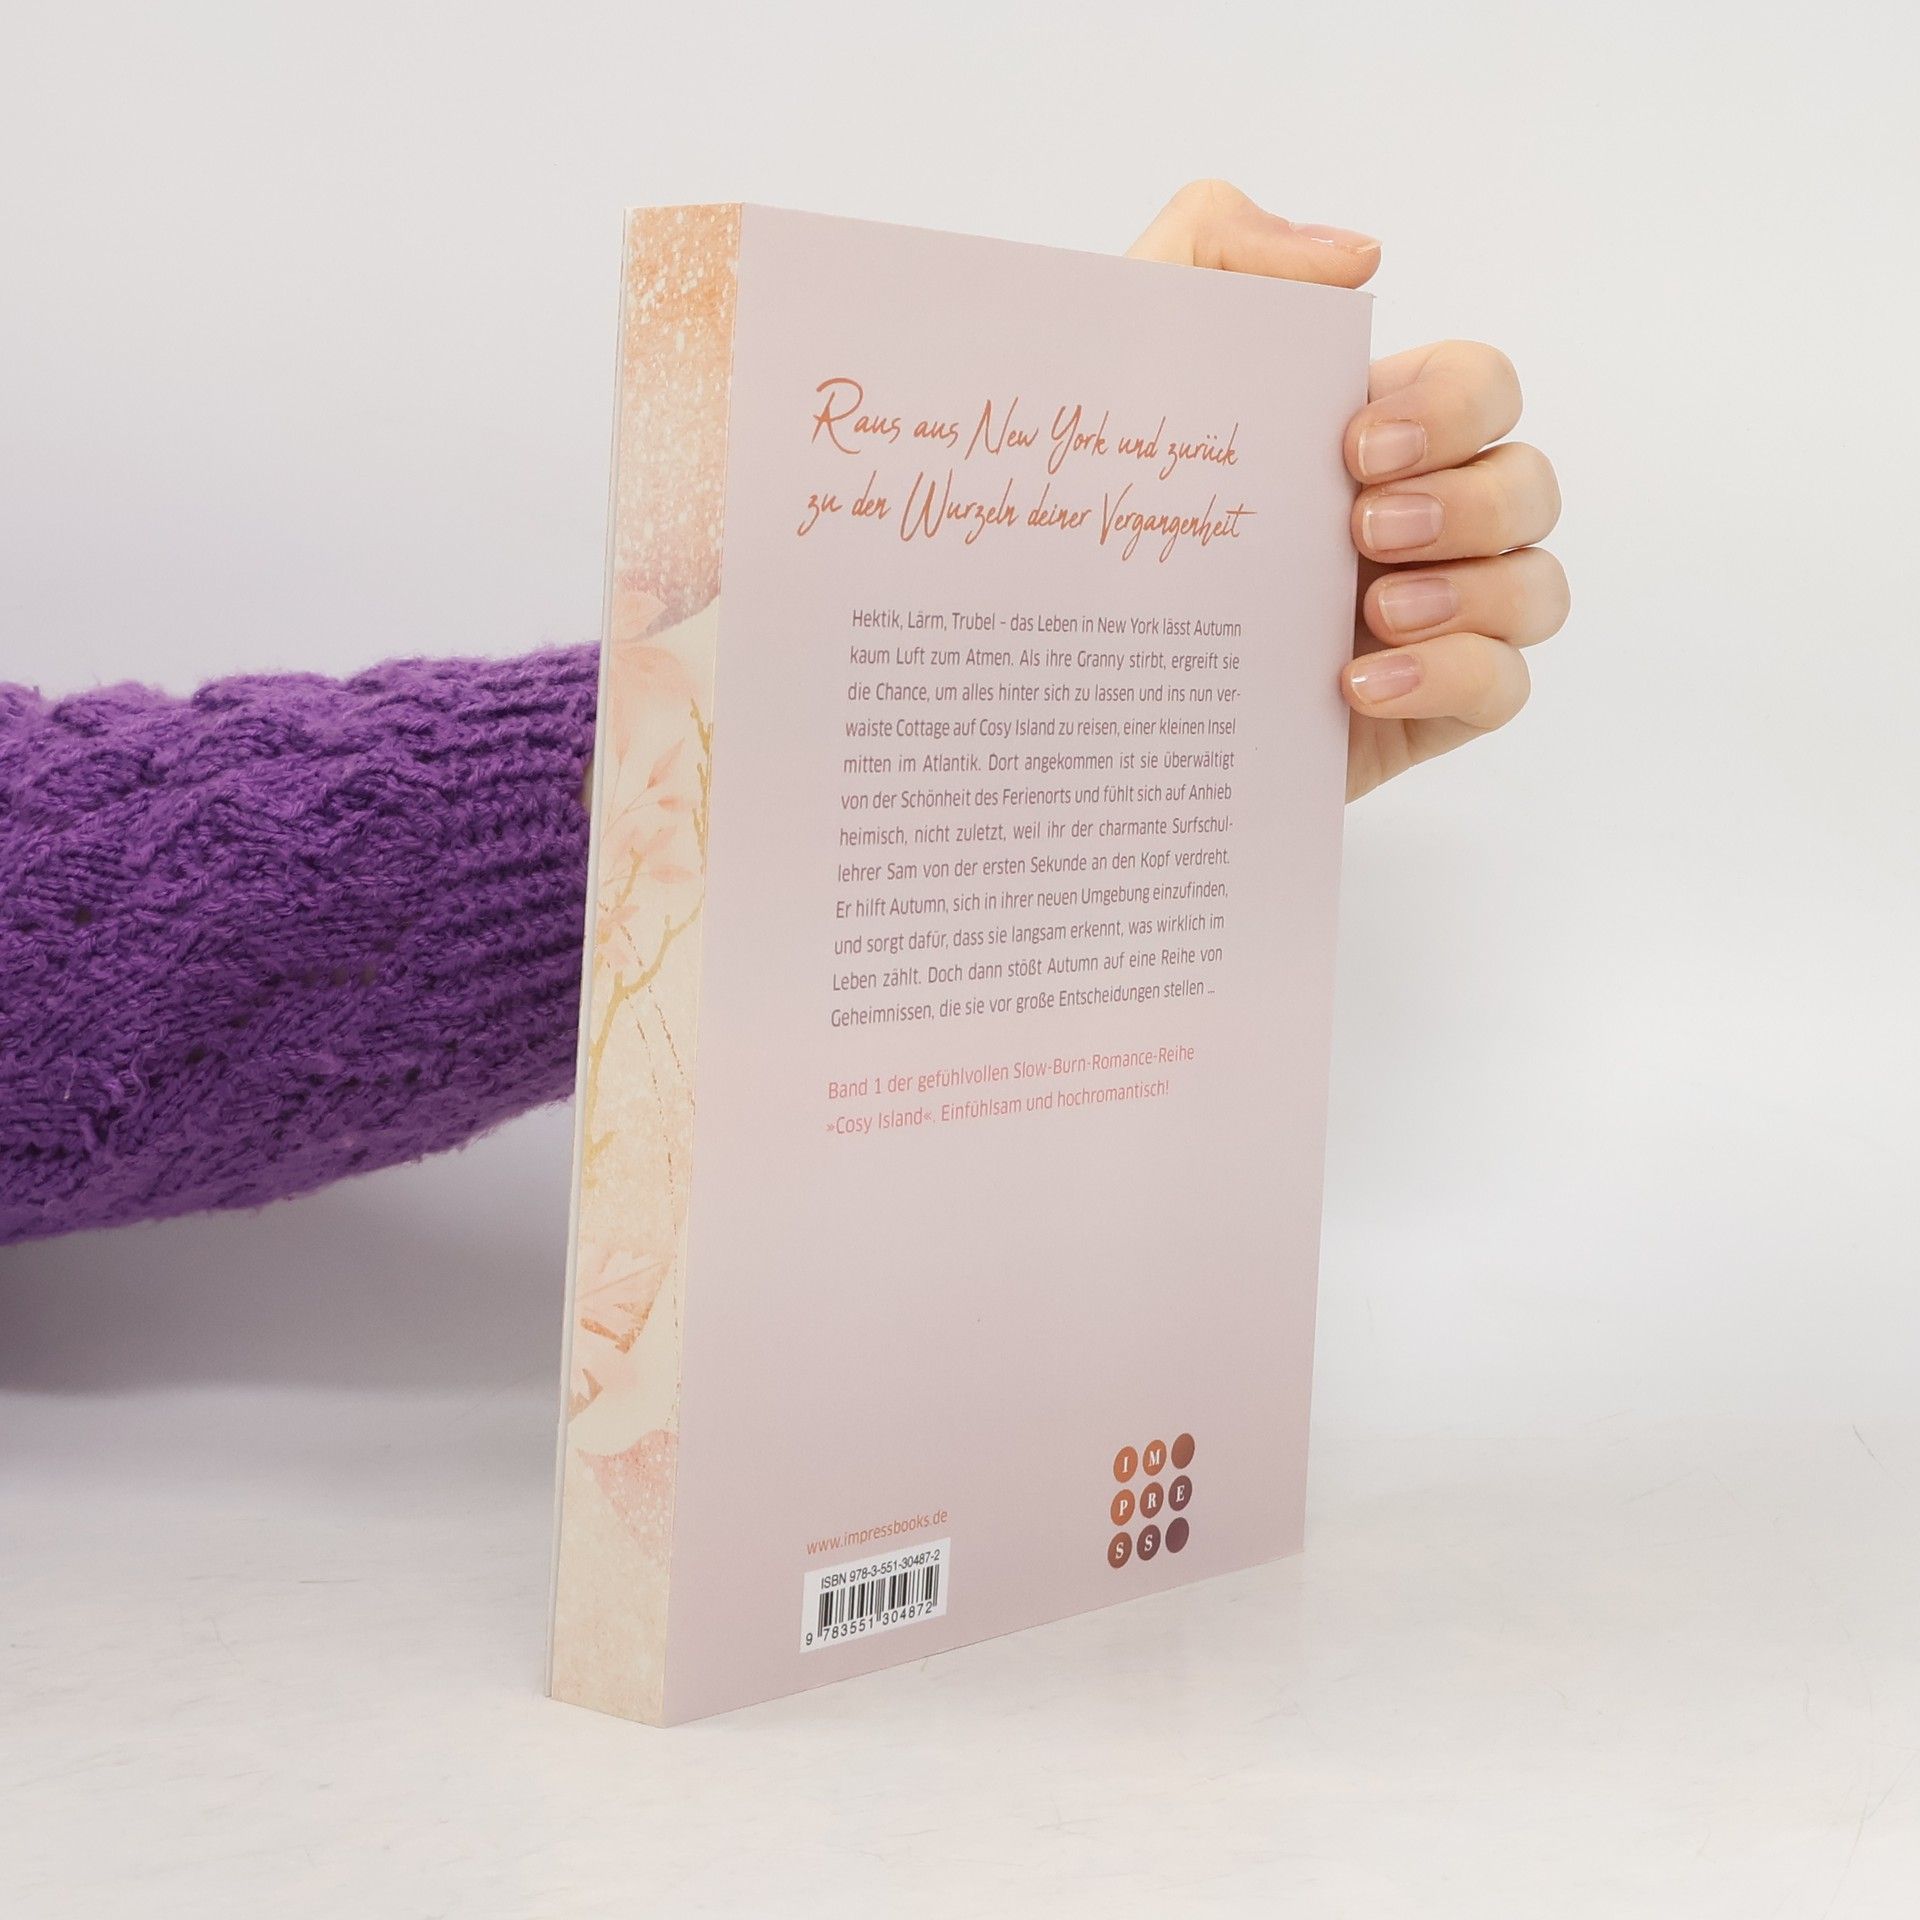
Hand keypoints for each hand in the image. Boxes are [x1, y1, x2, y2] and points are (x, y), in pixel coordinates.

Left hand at [1128, 181, 1565, 800]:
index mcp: (1370, 436)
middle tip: (1365, 529)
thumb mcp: (1126, 356)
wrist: (1066, 678)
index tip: (1356, 445)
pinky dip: (1453, 676)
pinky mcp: (1418, 713)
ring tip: (1379, 609)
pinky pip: (1501, 687)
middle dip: (1468, 502)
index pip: (1480, 387)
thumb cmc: (1097, 512)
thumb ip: (1216, 246)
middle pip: (1528, 485)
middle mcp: (1416, 523)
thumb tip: (1359, 256)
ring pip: (1536, 588)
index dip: (1453, 407)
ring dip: (1476, 591)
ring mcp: (1425, 621)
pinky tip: (1358, 684)